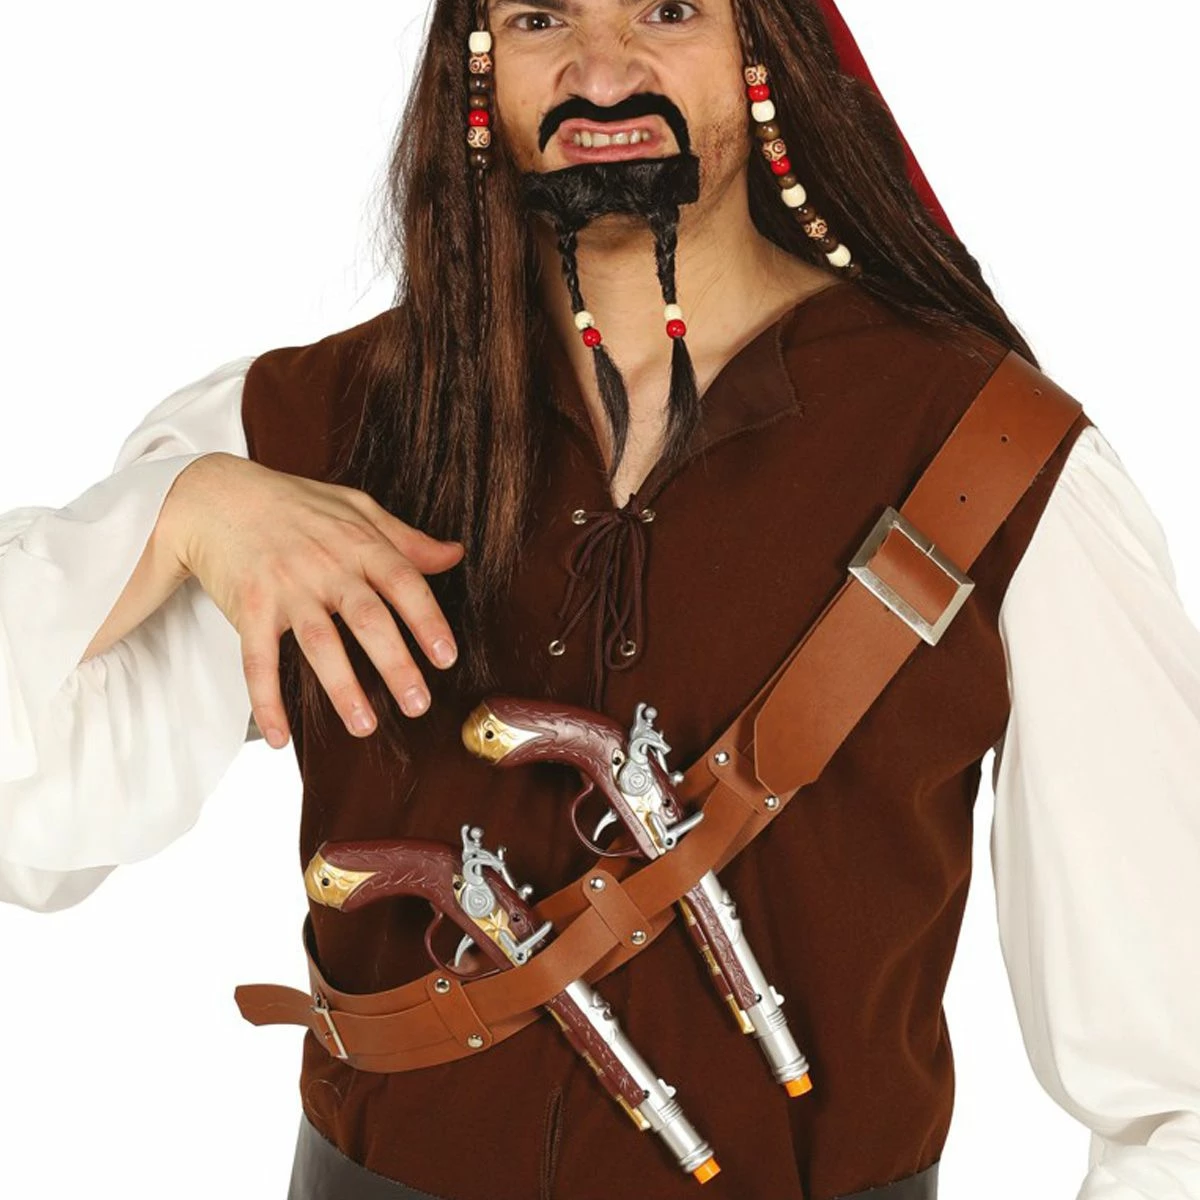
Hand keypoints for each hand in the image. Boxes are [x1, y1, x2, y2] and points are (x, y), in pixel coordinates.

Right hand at [161, 452, 464, 747]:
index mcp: (359, 542)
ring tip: (364, 726)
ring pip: (319, 643)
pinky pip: (257, 660)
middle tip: (418, 704)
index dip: (428, 620)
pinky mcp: (249, 607)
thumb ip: (406, 538)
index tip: (447, 656)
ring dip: (342, 688)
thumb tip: (454, 554)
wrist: (217, 496)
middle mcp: (326, 566)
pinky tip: (280, 736)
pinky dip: (266, 700)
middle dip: (395, 664)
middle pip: (368, 618)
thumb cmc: (294, 504)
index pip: (403, 582)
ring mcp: (286, 587)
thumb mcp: (357, 508)